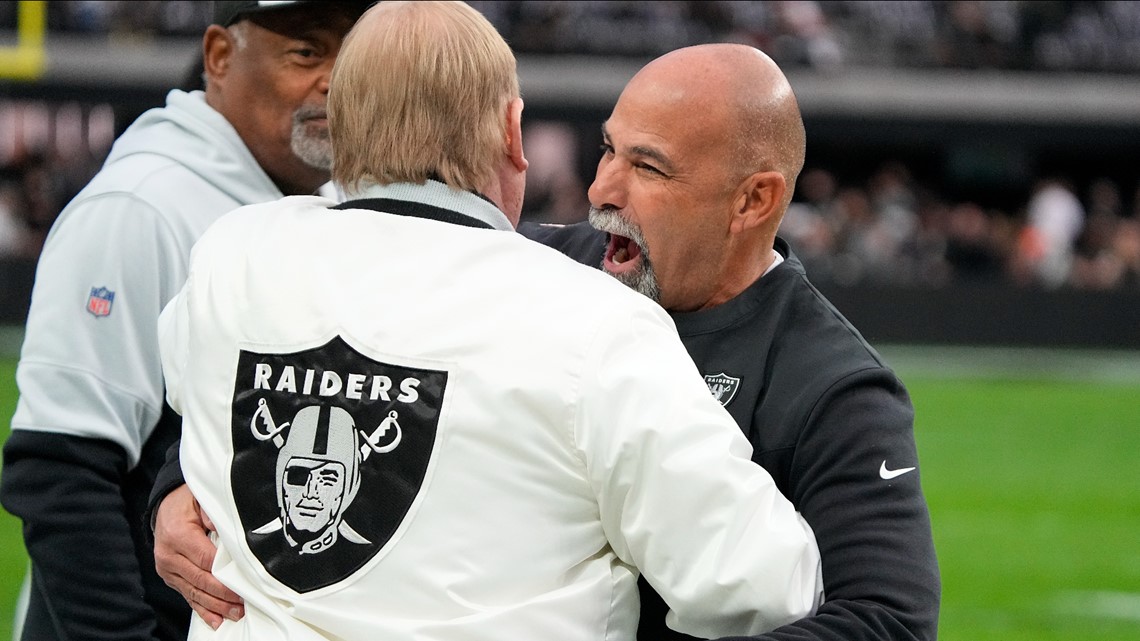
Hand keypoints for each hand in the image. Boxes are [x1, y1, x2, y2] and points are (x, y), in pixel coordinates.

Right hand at [153, 484, 244, 628]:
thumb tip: (226, 528)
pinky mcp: (170, 577)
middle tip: (243, 603)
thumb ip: (214, 514)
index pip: (205, 559)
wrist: (164, 507)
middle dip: (223, 594)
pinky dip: (202, 609)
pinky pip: (187, 596)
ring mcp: (168, 569)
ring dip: (216, 606)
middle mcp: (169, 556)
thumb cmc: (187, 503)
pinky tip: (214, 620)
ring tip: (235, 613)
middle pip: (201, 580)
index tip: (243, 581)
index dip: (224, 573)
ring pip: (194, 592)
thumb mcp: (201, 500)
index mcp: (177, 535)